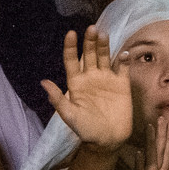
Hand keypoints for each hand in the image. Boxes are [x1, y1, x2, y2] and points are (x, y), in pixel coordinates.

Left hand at [40, 30, 132, 149]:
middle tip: (91, 29)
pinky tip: (124, 53)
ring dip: (104, 46)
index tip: (71, 34)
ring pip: (104, 57)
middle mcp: (91, 77)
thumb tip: (43, 82)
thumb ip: (58, 99)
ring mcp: (107, 79)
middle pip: (89, 54)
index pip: (71, 60)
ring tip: (104, 34)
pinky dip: (124, 59)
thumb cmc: (86, 129)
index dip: (70, 47)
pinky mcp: (122, 84)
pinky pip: (123, 68)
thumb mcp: (70, 115)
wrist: (107, 140)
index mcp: (76, 83)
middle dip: (89, 41)